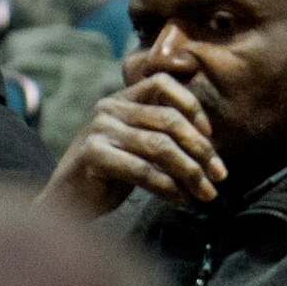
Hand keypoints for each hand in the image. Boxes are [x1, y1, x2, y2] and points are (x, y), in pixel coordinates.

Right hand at [42, 73, 227, 215]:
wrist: (67, 201)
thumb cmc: (109, 174)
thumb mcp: (139, 148)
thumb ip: (165, 138)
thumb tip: (211, 150)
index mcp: (121, 99)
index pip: (162, 84)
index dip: (191, 105)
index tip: (210, 134)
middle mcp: (109, 108)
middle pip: (169, 120)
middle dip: (201, 149)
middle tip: (220, 175)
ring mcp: (99, 130)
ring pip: (160, 146)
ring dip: (191, 172)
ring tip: (207, 192)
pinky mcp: (94, 155)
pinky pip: (143, 169)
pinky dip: (168, 187)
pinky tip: (182, 200)